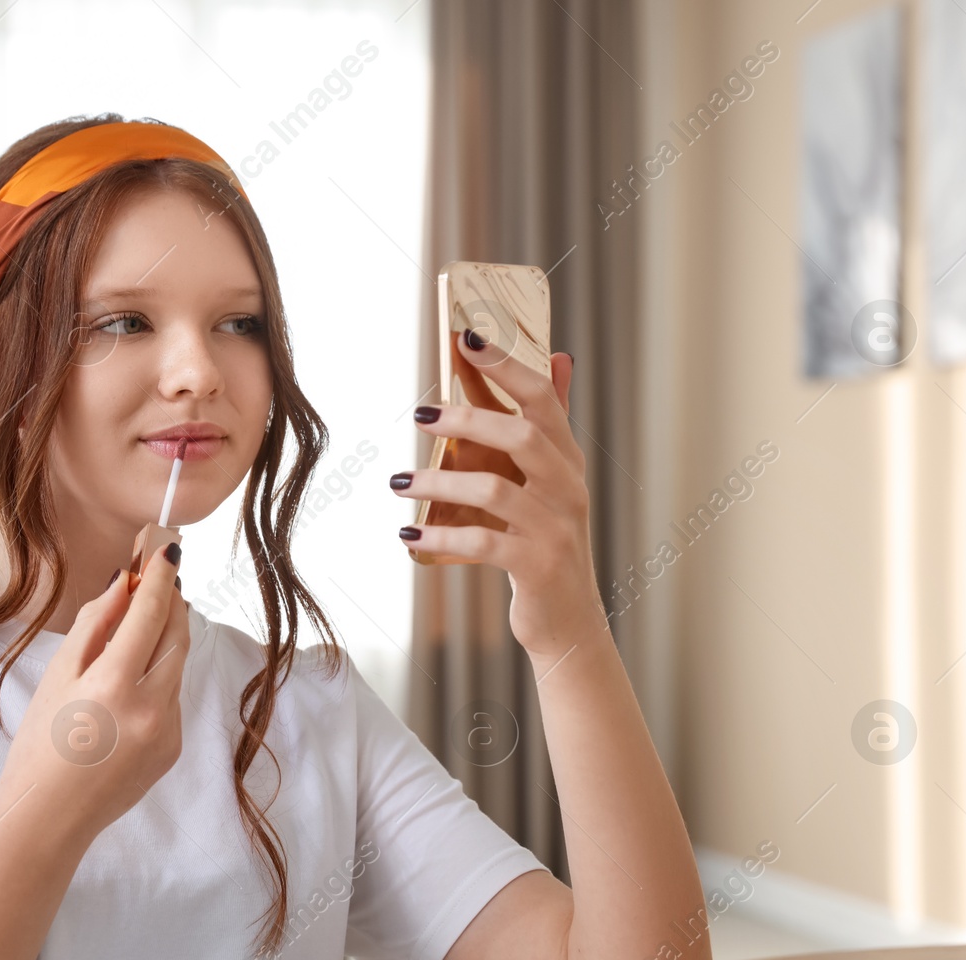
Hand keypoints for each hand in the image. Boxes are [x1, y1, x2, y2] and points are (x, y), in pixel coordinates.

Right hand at [0, 542, 189, 839]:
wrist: (48, 817)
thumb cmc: (39, 745)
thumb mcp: (57, 676)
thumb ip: (95, 625)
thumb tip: (125, 583)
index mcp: (114, 684)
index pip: (150, 613)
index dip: (160, 575)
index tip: (167, 547)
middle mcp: (150, 706)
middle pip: (177, 634)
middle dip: (172, 602)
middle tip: (160, 577)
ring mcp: (168, 730)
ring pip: (178, 665)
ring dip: (166, 638)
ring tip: (144, 622)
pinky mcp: (174, 748)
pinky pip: (173, 697)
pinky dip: (158, 679)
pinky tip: (130, 685)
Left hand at [391, 331, 604, 659]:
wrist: (568, 616)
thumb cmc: (547, 538)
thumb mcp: (553, 479)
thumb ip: (551, 422)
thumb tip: (560, 356)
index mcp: (566, 459)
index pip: (543, 398)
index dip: (507, 364)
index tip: (467, 335)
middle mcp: (568, 487)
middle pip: (522, 435)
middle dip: (468, 418)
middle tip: (420, 414)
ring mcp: (555, 527)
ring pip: (495, 489)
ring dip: (438, 484)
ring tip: (397, 484)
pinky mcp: (537, 564)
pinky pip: (484, 542)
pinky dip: (442, 537)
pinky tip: (409, 535)